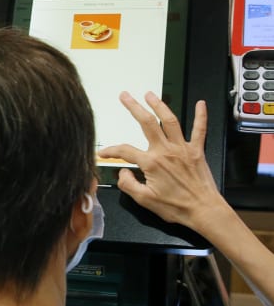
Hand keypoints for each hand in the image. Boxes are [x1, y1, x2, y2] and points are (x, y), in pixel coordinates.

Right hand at [96, 91, 225, 232]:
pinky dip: (201, 116)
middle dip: (134, 107)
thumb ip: (128, 185)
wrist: (203, 210)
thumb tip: (122, 172)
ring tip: (150, 94)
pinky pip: (200, 130)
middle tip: (125, 96)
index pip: (125, 151)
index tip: (102, 153)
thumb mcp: (145, 200)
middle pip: (147, 123)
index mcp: (151, 163)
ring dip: (159, 105)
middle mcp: (166, 151)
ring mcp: (182, 149)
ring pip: (170, 120)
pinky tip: (201, 104)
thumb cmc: (176, 207)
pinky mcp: (197, 151)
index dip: (110, 150)